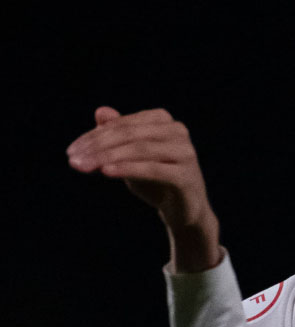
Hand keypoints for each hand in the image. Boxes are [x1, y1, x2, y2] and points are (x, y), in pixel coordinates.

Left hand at [66, 106, 219, 270]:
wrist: (184, 209)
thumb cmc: (155, 180)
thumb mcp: (130, 157)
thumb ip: (116, 135)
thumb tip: (101, 111)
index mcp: (163, 121)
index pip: (122, 125)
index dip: (94, 136)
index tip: (71, 151)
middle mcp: (177, 132)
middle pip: (129, 134)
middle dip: (97, 146)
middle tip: (73, 159)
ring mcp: (185, 152)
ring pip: (139, 149)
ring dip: (107, 157)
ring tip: (84, 166)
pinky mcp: (186, 175)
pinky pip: (152, 169)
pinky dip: (127, 169)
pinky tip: (106, 171)